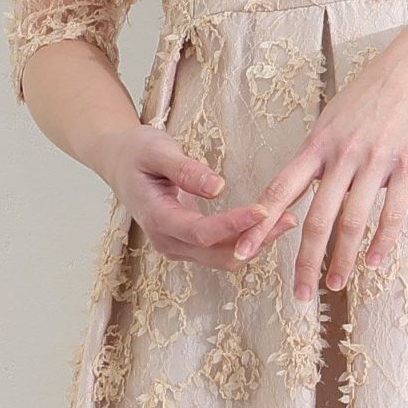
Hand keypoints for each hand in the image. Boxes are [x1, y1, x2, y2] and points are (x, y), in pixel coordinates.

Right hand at [100, 123, 298, 270]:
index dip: (234, 225)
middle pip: (217, 254)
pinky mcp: (187, 243)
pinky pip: (219, 251)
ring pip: (222, 258)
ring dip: (254, 243)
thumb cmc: (137, 151)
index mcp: (157, 218)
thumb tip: (218, 187)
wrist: (118, 161)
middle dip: (255, 240)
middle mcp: (167, 241)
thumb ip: (185, 170)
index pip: (201, 233)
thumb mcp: (157, 150)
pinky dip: (244, 240)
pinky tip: (266, 224)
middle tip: (289, 218)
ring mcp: (177, 246)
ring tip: (286, 221)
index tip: (264, 210)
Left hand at [230, 14, 407, 300]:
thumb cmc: (369, 94)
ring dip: (342, 260)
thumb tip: (297, 190)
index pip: (281, 190)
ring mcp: (375, 160)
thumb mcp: (332, 118)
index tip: (241, 253)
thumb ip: (316, 155)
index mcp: (318, 143)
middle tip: (298, 295)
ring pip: (352, 222)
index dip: (260, 225)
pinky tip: (374, 263)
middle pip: (317, 218)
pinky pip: (393, 212)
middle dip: (305, 261)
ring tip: (335, 285)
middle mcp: (342, 153)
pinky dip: (382, 242)